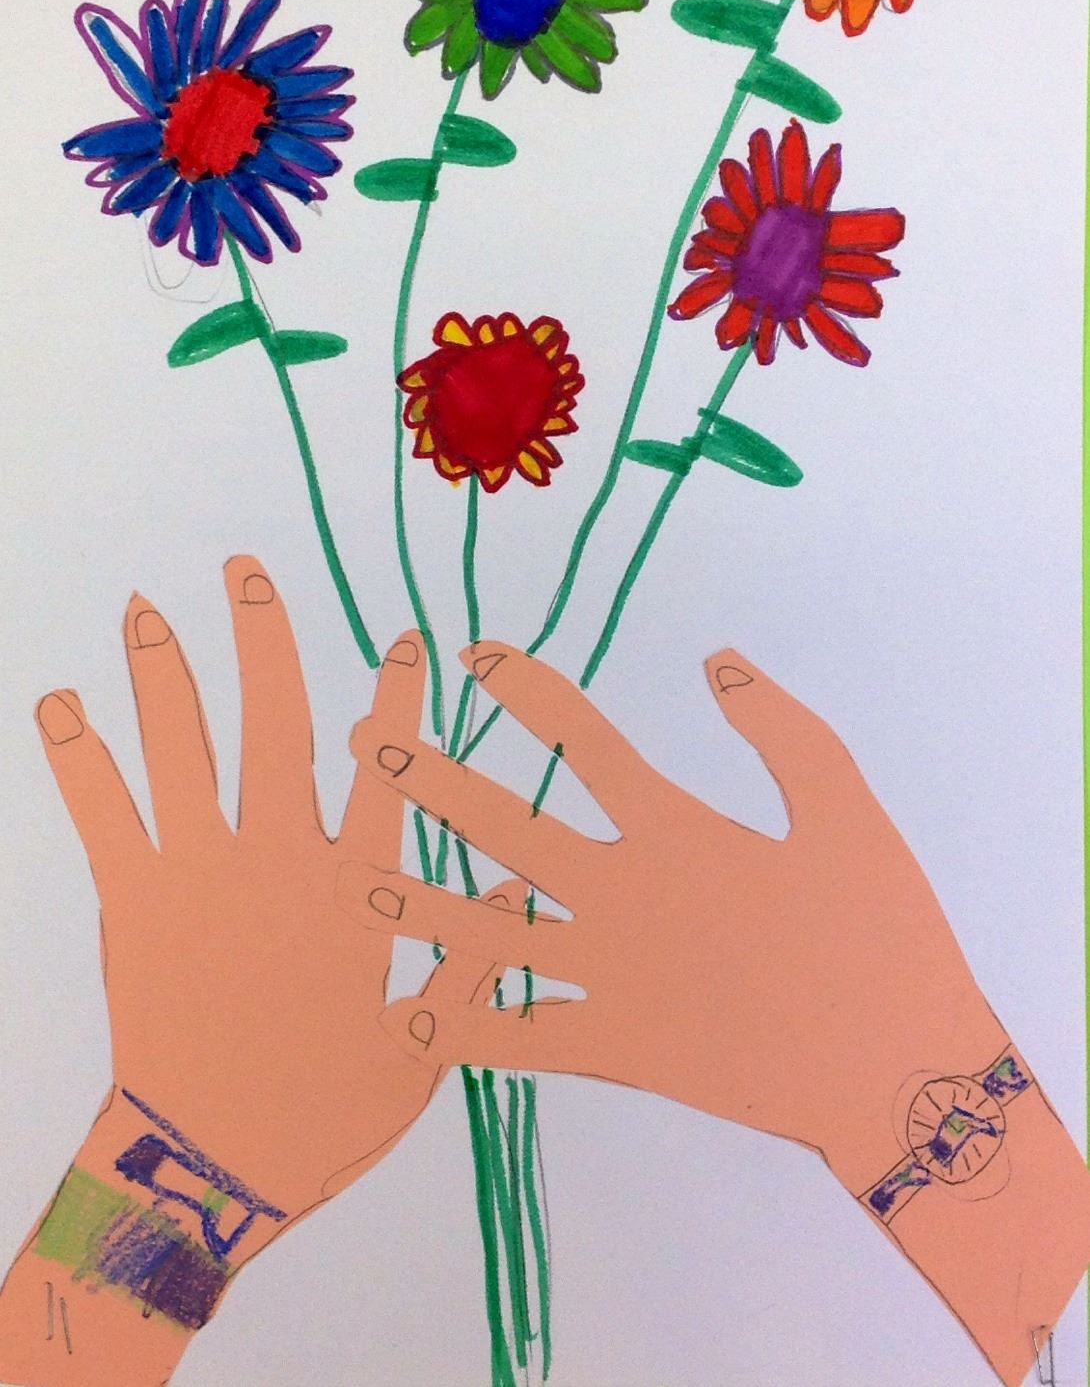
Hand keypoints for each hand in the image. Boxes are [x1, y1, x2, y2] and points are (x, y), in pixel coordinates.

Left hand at [0, 560, 507, 1386]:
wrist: (210, 1167)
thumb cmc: (323, 1113)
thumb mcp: (423, 1049)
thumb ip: (470, 963)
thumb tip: (523, 893)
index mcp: (354, 887)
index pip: (390, 771)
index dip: (399, 699)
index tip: (404, 638)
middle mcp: (277, 858)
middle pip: (273, 725)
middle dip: (260, 640)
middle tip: (243, 570)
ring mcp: (200, 872)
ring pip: (182, 750)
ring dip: (165, 673)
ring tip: (145, 609)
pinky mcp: (134, 901)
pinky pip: (102, 812)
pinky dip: (78, 755)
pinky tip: (57, 702)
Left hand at [351, 640, 1001, 1174]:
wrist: (893, 1068)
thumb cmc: (877, 929)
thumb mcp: (845, 805)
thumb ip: (779, 728)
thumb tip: (718, 657)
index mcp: (675, 829)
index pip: (581, 737)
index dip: (525, 687)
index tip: (474, 653)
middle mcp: (622, 895)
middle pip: (504, 828)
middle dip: (431, 781)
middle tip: (369, 744)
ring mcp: (610, 978)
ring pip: (490, 934)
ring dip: (421, 907)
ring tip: (359, 885)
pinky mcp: (616, 1051)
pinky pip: (522, 1040)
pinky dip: (464, 1034)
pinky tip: (409, 1025)